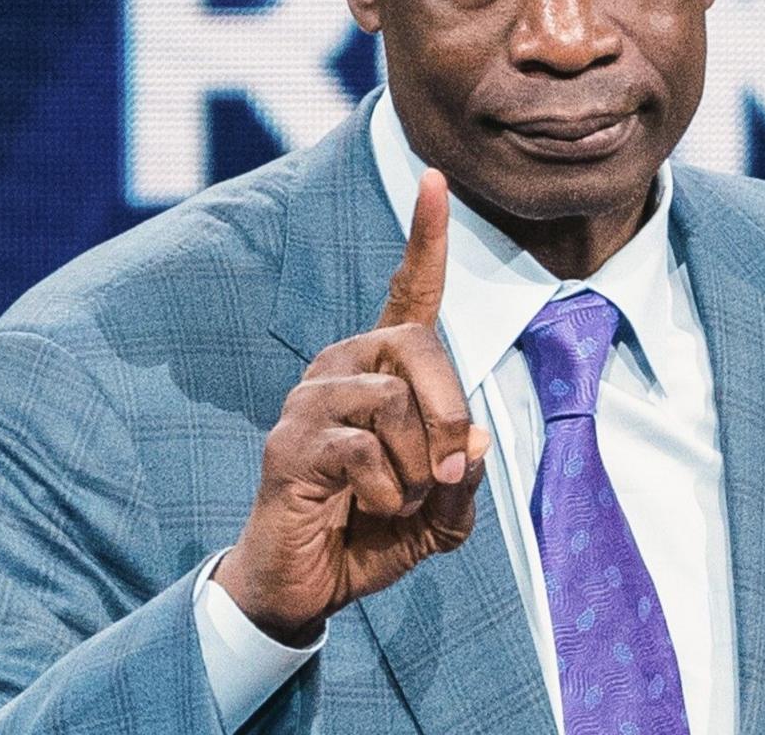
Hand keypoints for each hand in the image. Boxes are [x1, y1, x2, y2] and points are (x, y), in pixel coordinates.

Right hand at [215, 169, 490, 644]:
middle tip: (445, 470)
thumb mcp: (441, 512)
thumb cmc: (372, 534)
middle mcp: (341, 368)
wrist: (306, 585)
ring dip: (415, 465)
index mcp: (383, 370)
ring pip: (393, 399)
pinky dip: (387, 492)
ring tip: (395, 499)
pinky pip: (364, 449)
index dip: (425, 237)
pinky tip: (366, 510)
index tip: (435, 179)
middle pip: (417, 346)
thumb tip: (475, 440)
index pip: (409, 292)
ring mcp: (309, 402)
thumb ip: (464, 476)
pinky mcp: (289, 443)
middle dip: (449, 411)